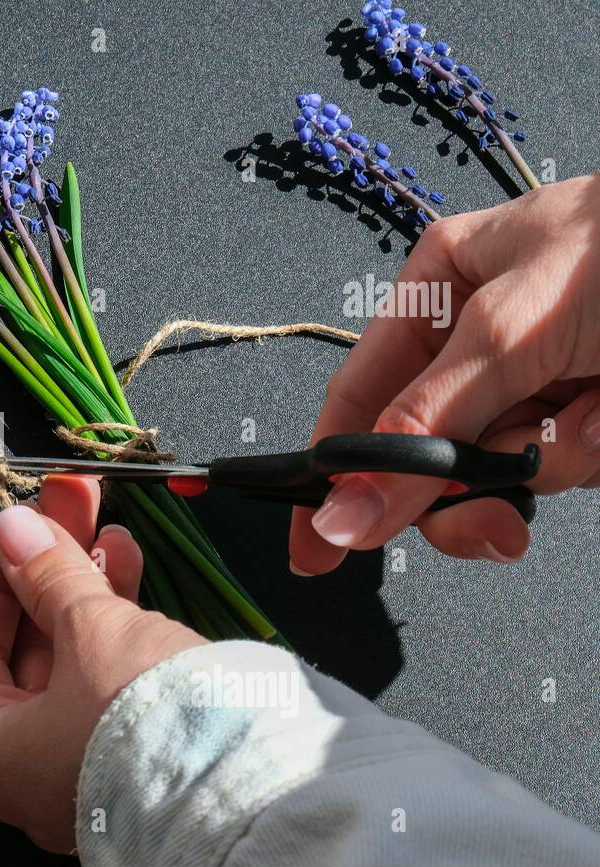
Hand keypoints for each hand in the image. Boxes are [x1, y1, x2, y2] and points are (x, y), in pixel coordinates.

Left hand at [0, 475, 205, 852]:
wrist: (247, 780)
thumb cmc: (144, 725)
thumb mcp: (87, 629)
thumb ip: (47, 572)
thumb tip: (17, 529)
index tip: (11, 532)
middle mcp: (27, 771)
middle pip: (23, 647)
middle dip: (46, 570)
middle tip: (64, 509)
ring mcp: (83, 766)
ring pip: (72, 656)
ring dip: (85, 584)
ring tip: (105, 526)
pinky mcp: (136, 752)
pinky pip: (110, 674)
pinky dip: (116, 619)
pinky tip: (130, 563)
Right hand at [291, 174, 599, 573]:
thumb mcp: (508, 333)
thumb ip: (422, 427)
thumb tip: (343, 511)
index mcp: (438, 293)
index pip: (360, 400)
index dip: (333, 477)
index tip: (317, 551)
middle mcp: (479, 340)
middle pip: (427, 453)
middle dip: (467, 489)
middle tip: (496, 523)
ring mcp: (538, 379)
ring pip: (502, 469)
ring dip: (554, 461)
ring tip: (597, 415)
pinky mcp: (592, 409)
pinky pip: (567, 465)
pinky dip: (596, 451)